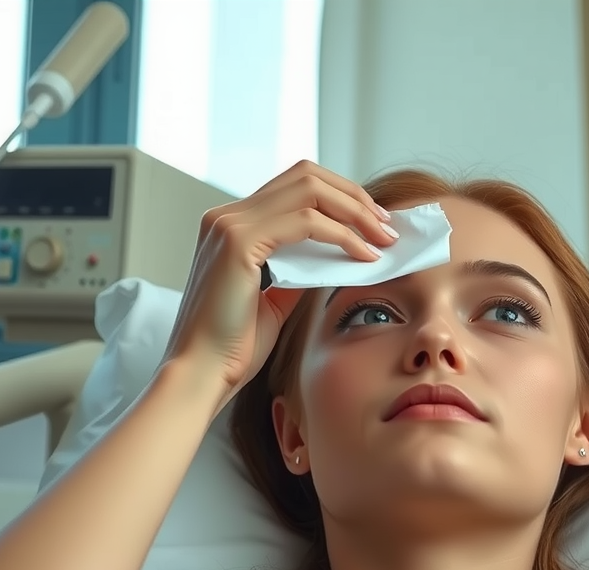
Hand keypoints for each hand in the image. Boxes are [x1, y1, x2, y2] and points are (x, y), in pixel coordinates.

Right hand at [162, 160, 396, 405]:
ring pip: (309, 190)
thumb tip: (336, 255)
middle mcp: (225, 216)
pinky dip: (342, 235)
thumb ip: (298, 271)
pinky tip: (364, 256)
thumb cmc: (232, 348)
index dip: (340, 197)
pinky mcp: (238, 242)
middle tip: (387, 226)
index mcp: (230, 226)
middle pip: (305, 175)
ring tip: (383, 238)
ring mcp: (229, 224)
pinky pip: (306, 222)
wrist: (201, 374)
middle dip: (354, 196)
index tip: (373, 224)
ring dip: (355, 211)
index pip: (293, 187)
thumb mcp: (274, 299)